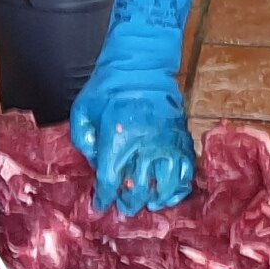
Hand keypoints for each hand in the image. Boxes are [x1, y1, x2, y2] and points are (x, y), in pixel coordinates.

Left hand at [70, 0, 198, 214]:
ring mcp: (167, 142)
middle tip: (123, 206)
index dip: (105, 197)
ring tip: (148, 203)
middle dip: (129, 202)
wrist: (142, 63)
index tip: (101, 204)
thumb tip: (95, 162)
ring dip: (156, 198)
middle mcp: (145, 145)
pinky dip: (180, 186)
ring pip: (166, 184)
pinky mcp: (181, 137)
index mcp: (118, 139)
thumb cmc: (109, 86)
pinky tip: (171, 192)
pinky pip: (186, 170)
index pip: (111, 181)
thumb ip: (83, 140)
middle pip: (139, 189)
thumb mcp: (83, 110)